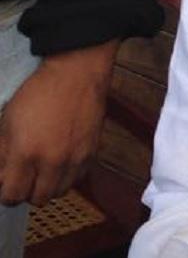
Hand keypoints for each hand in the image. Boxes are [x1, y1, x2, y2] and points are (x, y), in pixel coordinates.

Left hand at [0, 39, 119, 206]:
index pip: (12, 195)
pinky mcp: (92, 151)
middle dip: (27, 191)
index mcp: (26, 153)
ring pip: (59, 192)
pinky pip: (78, 178)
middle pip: (37, 199)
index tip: (6, 183)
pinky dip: (68, 175)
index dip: (6, 192)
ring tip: (45, 170)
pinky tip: (62, 161)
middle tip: (25, 177)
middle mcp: (52, 160)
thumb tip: (2, 172)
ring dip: (49, 185)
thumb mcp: (8, 120)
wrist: (76, 74)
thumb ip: (2, 152)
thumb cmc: (41, 91)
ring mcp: (75, 157)